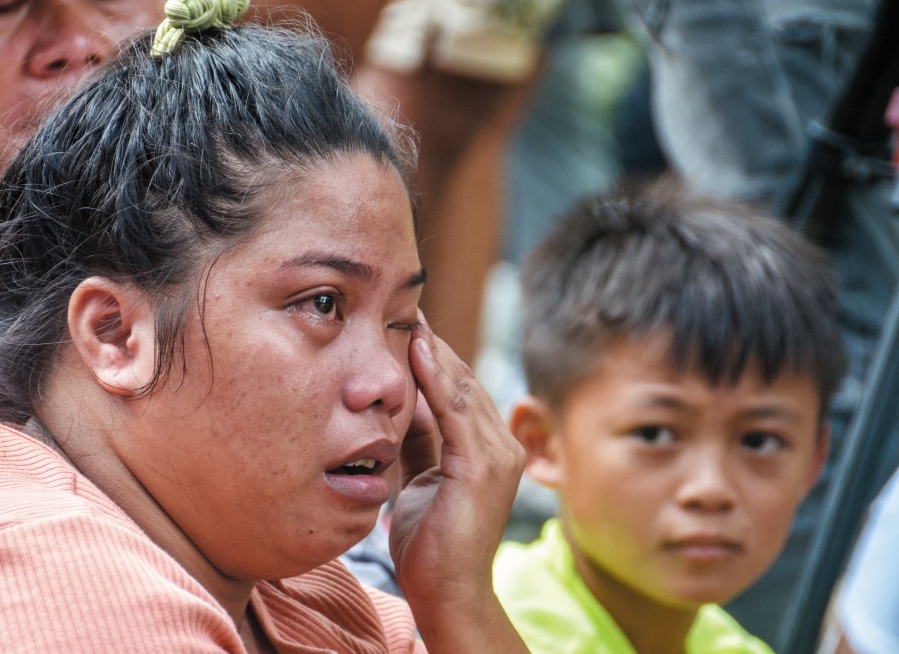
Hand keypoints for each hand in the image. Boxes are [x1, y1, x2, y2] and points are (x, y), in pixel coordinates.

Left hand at [389, 315, 526, 650]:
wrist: (446, 594)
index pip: (457, 388)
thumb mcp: (419, 480)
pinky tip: (416, 347)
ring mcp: (497, 454)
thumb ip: (418, 442)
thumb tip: (398, 404)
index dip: (431, 355)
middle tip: (400, 304)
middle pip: (461, 380)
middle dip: (430, 343)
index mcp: (487, 448)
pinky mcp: (482, 466)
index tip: (402, 323)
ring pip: (460, 386)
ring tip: (405, 314)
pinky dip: (434, 374)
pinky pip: (455, 409)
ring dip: (431, 349)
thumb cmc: (430, 544)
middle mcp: (500, 444)